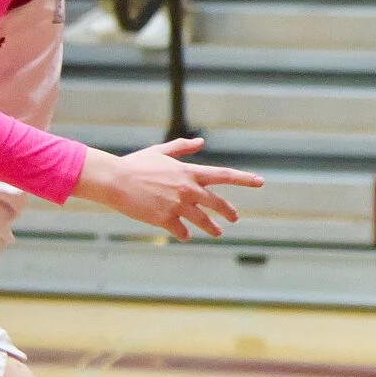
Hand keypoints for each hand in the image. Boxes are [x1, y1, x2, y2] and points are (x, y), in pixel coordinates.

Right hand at [75, 137, 259, 240]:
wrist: (115, 180)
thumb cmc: (136, 164)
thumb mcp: (161, 151)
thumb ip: (183, 148)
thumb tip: (200, 142)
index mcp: (190, 172)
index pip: (225, 175)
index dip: (244, 179)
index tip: (260, 182)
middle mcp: (188, 189)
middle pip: (218, 203)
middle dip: (229, 211)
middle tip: (234, 218)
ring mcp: (178, 205)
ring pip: (203, 221)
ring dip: (212, 228)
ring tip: (218, 233)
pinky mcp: (165, 219)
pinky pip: (181, 231)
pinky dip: (184, 233)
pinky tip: (185, 234)